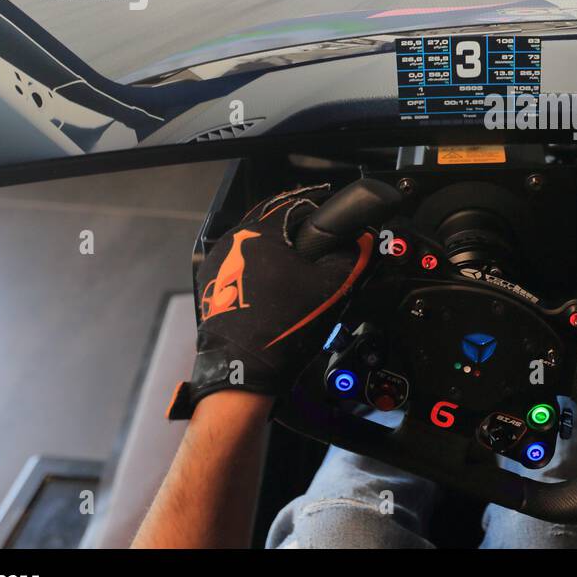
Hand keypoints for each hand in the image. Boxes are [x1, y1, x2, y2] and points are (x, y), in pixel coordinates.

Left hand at [167, 185, 376, 419]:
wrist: (242, 374)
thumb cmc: (281, 330)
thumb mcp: (331, 289)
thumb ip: (353, 256)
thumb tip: (364, 241)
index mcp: (257, 233)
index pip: (297, 202)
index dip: (321, 207)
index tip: (334, 217)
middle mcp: (231, 242)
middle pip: (274, 222)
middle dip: (299, 230)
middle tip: (321, 246)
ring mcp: (216, 264)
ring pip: (257, 244)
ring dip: (279, 250)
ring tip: (301, 271)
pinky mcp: (211, 286)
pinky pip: (243, 265)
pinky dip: (262, 269)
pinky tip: (278, 288)